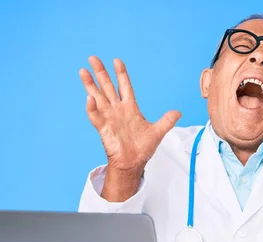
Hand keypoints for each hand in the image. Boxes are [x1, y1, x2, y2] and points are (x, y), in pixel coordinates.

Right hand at [79, 56, 180, 172]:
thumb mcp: (158, 132)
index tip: (117, 61)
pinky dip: (92, 108)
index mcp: (130, 108)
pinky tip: (89, 98)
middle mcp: (118, 110)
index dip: (121, 74)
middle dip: (101, 73)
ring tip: (83, 71)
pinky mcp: (103, 128)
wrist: (133, 163)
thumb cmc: (142, 148)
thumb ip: (167, 120)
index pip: (124, 86)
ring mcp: (109, 118)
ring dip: (90, 85)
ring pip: (98, 97)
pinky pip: (96, 116)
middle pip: (107, 87)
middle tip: (93, 58)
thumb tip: (178, 112)